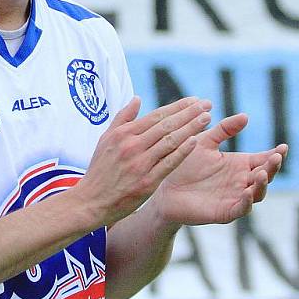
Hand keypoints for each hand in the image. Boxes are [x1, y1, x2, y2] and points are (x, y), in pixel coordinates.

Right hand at [75, 96, 211, 226]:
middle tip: (207, 103)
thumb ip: (122, 118)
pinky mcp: (147, 181)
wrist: (91, 200)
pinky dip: (182, 151)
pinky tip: (195, 141)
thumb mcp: (105, 139)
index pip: (156, 115)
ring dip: (190, 128)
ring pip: (170, 141)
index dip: (177, 107)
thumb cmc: (100, 169)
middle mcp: (132, 145)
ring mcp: (140, 163)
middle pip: (166, 125)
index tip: (194, 100)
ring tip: (207, 118)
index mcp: (123, 134)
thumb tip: (137, 98)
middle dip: (189, 113)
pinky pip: (168, 163)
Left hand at [150, 113, 287, 225]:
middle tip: (276, 157)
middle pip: (265, 175)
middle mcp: (241, 181)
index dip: (275, 154)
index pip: (264, 159)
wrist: (166, 188)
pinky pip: (241, 209)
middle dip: (273, 167)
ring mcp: (235, 197)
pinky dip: (246, 202)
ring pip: (257, 193)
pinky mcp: (225, 211)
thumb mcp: (206, 142)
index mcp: (240, 164)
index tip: (283, 147)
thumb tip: (245, 115)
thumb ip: (224, 130)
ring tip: (262, 173)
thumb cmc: (186, 164)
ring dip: (262, 184)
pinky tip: (247, 192)